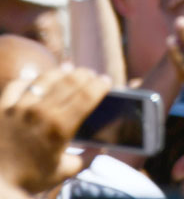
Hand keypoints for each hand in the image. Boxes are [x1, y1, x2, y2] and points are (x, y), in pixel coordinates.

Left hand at [0, 66, 109, 192]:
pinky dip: (29, 80)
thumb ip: (86, 158)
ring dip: (61, 72)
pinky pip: (17, 84)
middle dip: (85, 75)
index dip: (100, 85)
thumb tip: (101, 148)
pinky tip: (36, 81)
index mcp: (60, 128)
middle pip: (70, 82)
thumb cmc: (29, 180)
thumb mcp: (64, 172)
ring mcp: (19, 108)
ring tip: (69, 70)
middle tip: (91, 75)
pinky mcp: (1, 108)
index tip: (106, 81)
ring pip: (45, 79)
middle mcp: (41, 113)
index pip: (87, 96)